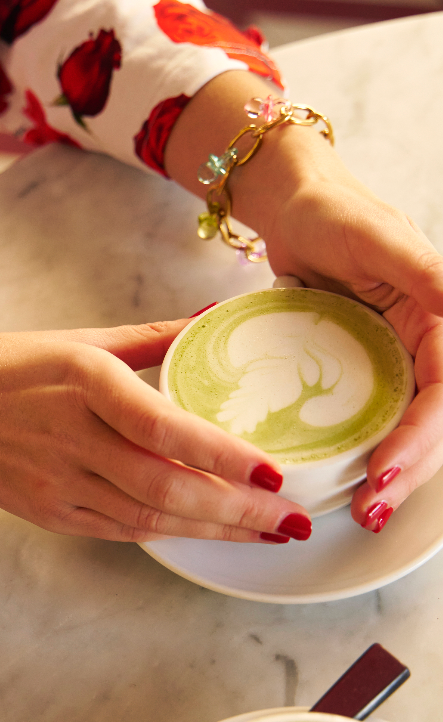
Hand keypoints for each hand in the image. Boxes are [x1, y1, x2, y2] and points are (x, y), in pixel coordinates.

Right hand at [0, 319, 311, 543]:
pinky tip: (213, 533)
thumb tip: (218, 318)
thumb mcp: (76, 338)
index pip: (163, 427)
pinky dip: (173, 533)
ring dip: (216, 531)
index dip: (222, 454)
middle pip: (166, 487)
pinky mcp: (52, 513)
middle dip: (238, 510)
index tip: (274, 469)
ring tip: (270, 534)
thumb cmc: (1, 367)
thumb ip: (153, 337)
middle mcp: (72, 438)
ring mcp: (60, 484)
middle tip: (294, 518)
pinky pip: (123, 530)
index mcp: (82, 383)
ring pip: (151, 518)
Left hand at [264, 180, 442, 530]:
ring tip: (366, 513)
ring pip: (410, 430)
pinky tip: (354, 486)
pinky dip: (372, 455)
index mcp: (442, 317)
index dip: (422, 435)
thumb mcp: (378, 237)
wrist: (293, 208)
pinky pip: (377, 420)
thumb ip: (422, 271)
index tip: (386, 467)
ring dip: (394, 475)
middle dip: (408, 471)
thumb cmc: (333, 212)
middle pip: (434, 422)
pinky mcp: (366, 371)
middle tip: (372, 510)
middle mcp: (427, 344)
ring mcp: (397, 361)